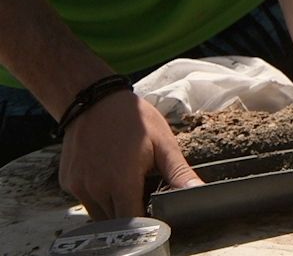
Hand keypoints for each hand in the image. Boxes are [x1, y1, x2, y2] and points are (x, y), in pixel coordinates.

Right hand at [59, 91, 200, 219]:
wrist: (94, 100)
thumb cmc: (132, 119)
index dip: (147, 221)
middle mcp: (95, 188)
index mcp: (120, 181)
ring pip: (99, 214)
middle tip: (143, 194)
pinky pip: (85, 200)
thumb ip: (178, 172)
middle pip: (116, 221)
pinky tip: (107, 176)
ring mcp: (78, 186)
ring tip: (126, 184)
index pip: (134, 221)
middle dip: (132, 214)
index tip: (157, 214)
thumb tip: (196, 192)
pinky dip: (98, 196)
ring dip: (114, 207)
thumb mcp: (163, 143)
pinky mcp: (67, 182)